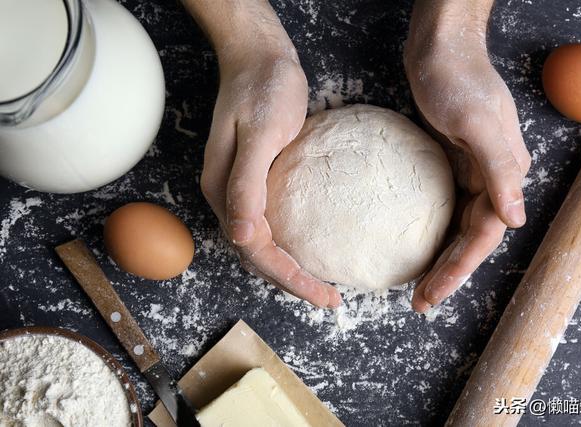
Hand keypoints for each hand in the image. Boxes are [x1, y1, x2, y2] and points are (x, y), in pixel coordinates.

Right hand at [200, 45, 341, 308]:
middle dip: (291, 281)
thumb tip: (242, 237)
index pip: (256, 250)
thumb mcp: (260, 133)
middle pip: (257, 254)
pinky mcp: (253, 178)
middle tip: (329, 298)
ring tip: (320, 284)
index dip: (289, 277)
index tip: (324, 295)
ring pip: (261, 243)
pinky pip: (269, 222)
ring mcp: (238, 188)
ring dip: (289, 268)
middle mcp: (226, 195)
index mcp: (223, 190)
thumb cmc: (262, 89)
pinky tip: (309, 247)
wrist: (258, 57)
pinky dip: (288, 243)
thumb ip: (247, 184)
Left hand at [404, 4, 530, 311]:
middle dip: (448, 272)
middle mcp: (492, 178)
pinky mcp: (451, 161)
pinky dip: (433, 229)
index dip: (459, 269)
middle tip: (419, 301)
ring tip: (417, 284)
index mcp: (503, 174)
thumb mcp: (477, 123)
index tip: (430, 294)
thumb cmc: (457, 78)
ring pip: (458, 226)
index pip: (483, 236)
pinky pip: (444, 206)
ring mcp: (471, 170)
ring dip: (440, 256)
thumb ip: (500, 170)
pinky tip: (413, 241)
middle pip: (470, 238)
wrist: (440, 46)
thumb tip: (517, 219)